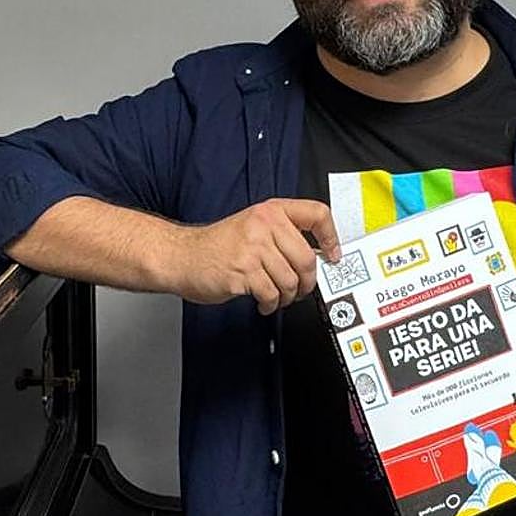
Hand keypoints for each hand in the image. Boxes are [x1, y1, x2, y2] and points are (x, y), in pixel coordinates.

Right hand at [168, 198, 340, 314]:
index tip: (333, 254)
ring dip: (288, 296)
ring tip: (277, 296)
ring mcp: (253, 248)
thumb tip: (315, 257)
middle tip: (301, 289)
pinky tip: (263, 302)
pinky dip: (271, 304)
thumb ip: (282, 235)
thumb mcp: (252, 226)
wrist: (182, 256)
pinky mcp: (243, 272)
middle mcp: (264, 225)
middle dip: (308, 282)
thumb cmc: (218, 245)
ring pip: (291, 280)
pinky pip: (272, 294)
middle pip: (307, 258)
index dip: (331, 236)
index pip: (316, 213)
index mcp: (271, 211)